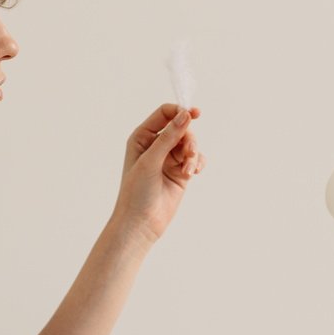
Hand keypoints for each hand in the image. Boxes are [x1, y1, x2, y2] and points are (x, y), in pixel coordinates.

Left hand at [111, 103, 203, 243]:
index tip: (195, 114)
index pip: (165, 113)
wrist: (140, 223)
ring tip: (189, 171)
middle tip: (189, 155)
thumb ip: (168, 137)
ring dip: (193, 155)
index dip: (180, 111)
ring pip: (190, 144)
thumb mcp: (151, 161)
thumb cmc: (136, 192)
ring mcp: (169, 158)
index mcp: (142, 137)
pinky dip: (197, 163)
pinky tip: (193, 173)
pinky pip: (195, 159)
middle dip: (189, 140)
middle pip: (182, 128)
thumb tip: (185, 115)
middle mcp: (155, 145)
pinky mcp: (180, 172)